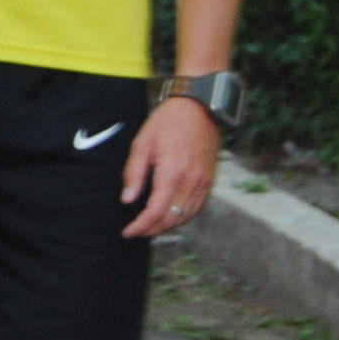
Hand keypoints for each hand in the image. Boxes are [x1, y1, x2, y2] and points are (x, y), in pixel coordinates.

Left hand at [118, 92, 220, 238]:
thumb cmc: (168, 122)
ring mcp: (203, 182)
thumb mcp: (142, 143)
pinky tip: (171, 215)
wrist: (199, 107)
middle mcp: (191, 181)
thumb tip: (128, 199)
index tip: (128, 232)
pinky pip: (198, 207)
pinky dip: (183, 217)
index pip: (156, 212)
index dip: (141, 226)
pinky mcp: (210, 180)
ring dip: (168, 226)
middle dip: (152, 229)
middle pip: (172, 219)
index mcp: (172, 173)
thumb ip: (134, 174)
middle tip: (137, 231)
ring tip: (151, 226)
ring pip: (186, 216)